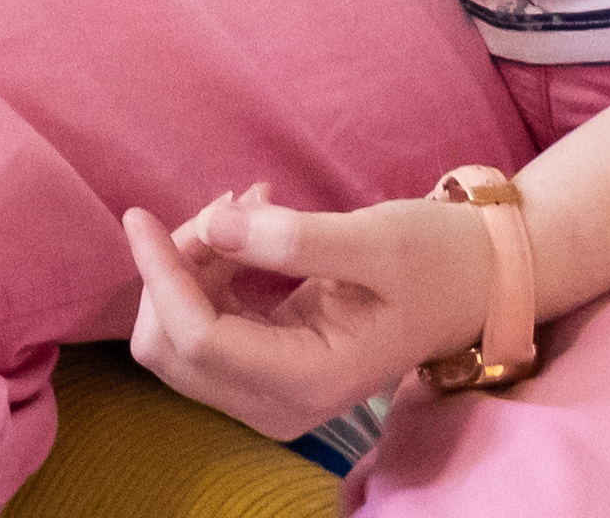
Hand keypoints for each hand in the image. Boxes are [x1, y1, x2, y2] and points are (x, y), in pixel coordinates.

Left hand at [118, 186, 486, 445]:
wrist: (471, 285)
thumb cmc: (433, 260)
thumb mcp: (374, 240)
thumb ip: (294, 238)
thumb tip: (214, 226)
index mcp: (307, 382)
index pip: (196, 341)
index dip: (158, 276)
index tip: (138, 215)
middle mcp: (278, 405)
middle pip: (170, 348)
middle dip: (176, 269)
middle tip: (230, 205)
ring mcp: (267, 393)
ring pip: (177, 334)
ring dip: (193, 262)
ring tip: (253, 203)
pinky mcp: (263, 369)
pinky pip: (203, 323)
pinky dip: (210, 270)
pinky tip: (252, 223)